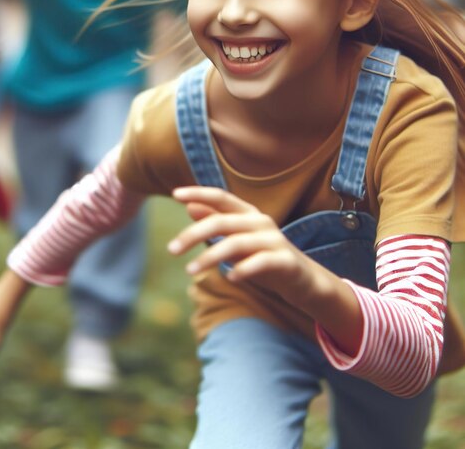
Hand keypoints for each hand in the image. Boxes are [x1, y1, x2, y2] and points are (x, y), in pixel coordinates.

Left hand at [168, 186, 315, 304]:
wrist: (304, 281)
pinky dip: (244, 269)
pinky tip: (230, 278)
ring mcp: (275, 241)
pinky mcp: (286, 261)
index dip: (199, 193)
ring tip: (190, 270)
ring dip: (210, 256)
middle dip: (193, 234)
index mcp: (248, 214)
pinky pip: (262, 262)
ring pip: (236, 243)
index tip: (175, 194)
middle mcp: (261, 222)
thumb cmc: (262, 257)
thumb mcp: (236, 240)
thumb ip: (216, 223)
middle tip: (171, 249)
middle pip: (222, 222)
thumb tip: (189, 207)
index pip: (221, 197)